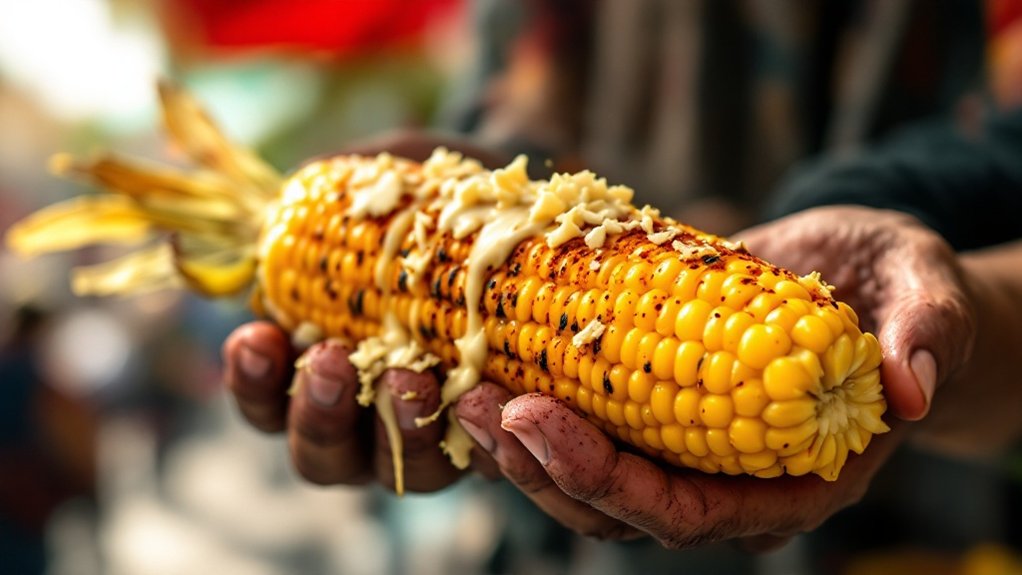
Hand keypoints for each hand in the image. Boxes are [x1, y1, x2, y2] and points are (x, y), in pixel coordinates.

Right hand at [221, 132, 508, 491]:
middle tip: (330, 361)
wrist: (531, 214)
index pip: (269, 401)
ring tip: (411, 372)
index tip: (256, 335)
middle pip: (326, 457)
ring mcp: (444, 436)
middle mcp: (376, 421)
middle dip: (320, 415)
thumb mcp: (392, 185)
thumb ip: (347, 189)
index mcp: (326, 372)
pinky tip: (494, 398)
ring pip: (410, 470)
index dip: (254, 381)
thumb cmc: (440, 205)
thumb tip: (309, 188)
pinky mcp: (509, 435)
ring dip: (403, 429)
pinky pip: (500, 458)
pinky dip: (495, 437)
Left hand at [455, 206, 974, 548]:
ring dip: (519, 446)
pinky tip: (486, 369)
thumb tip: (909, 382)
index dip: (610, 482)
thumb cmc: (902, 289)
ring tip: (465, 392)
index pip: (689, 514)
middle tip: (483, 404)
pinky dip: (533, 408)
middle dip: (542, 467)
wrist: (869, 278)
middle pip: (618, 510)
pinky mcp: (656, 408)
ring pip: (587, 482)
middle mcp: (728, 479)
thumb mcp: (925, 290)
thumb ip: (927, 333)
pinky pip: (586, 428)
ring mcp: (685, 448)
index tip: (543, 421)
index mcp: (791, 479)